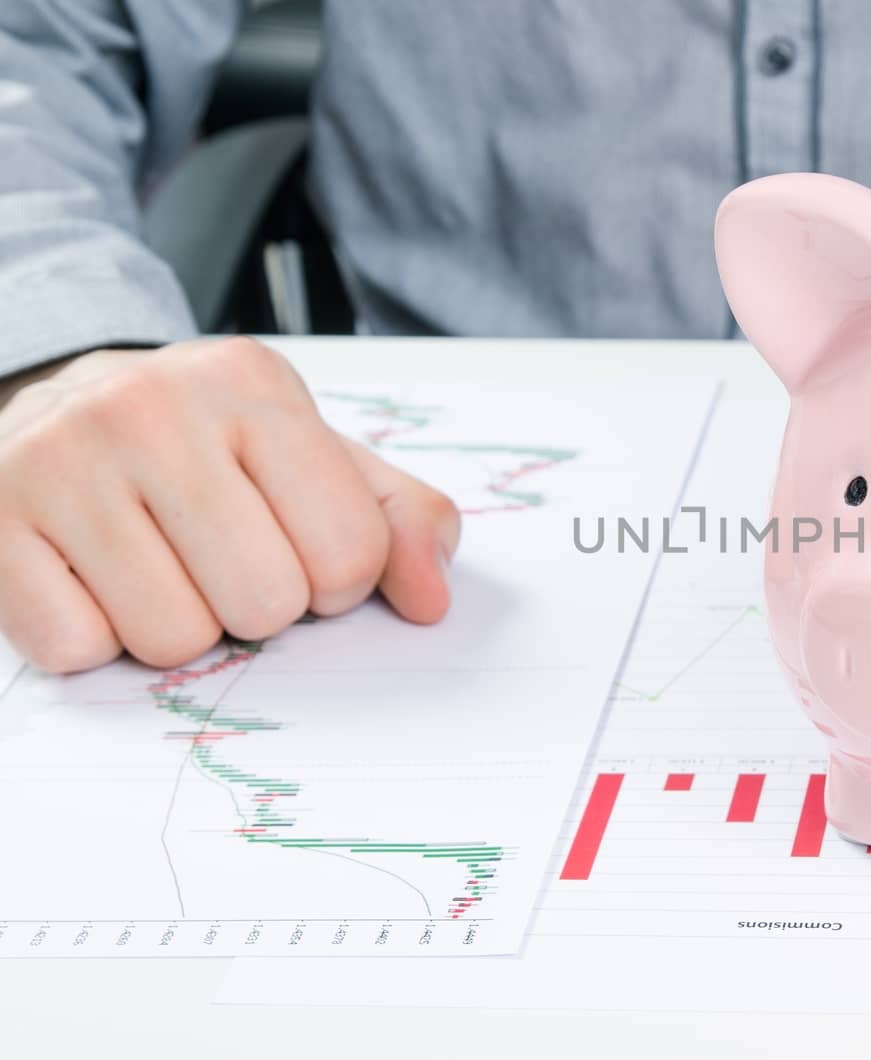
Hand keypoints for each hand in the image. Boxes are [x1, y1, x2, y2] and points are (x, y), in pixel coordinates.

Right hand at [0, 338, 460, 672]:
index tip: (301, 554)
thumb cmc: (207, 449)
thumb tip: (433, 602)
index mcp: (255, 388)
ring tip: (159, 567)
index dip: (336, 582)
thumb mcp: (315, 457)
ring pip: (172, 638)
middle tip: (223, 563)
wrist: (51, 405)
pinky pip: (76, 649)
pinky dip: (94, 638)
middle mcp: (154, 410)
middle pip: (265, 603)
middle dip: (258, 609)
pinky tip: (93, 579)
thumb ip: (398, 521)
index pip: (350, 551)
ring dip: (178, 628)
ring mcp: (61, 461)